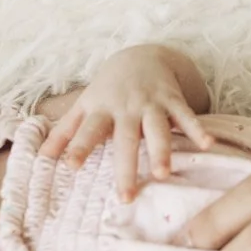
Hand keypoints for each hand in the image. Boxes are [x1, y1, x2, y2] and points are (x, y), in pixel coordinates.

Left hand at [40, 46, 214, 199]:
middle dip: (126, 166)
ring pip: (158, 129)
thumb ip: (65, 131)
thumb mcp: (84, 104)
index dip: (79, 146)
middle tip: (126, 196)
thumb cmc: (109, 87)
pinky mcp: (174, 100)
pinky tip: (208, 145)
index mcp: (102, 109)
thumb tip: (42, 158)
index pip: (88, 130)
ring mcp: (152, 103)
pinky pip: (187, 116)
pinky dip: (198, 129)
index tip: (70, 165)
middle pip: (126, 138)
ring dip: (162, 150)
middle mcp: (127, 107)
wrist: (142, 55)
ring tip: (164, 174)